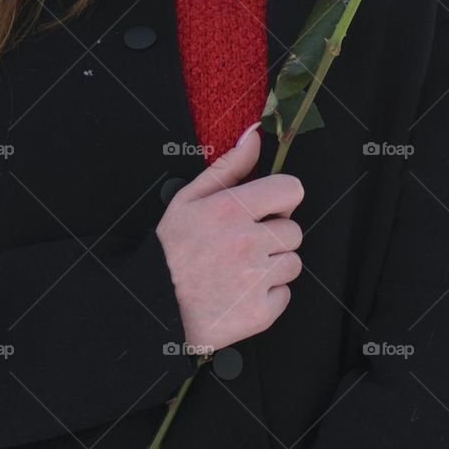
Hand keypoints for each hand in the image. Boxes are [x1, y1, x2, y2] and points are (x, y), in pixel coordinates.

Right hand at [156, 123, 303, 353]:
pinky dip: (267, 297)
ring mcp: (255, 279)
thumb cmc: (170, 253)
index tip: (268, 210)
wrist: (154, 307)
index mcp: (231, 210)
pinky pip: (284, 295)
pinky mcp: (260, 311)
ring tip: (240, 272)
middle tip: (243, 248)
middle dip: (274, 237)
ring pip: (292, 264)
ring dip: (272, 267)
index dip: (282, 199)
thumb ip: (227, 167)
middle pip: (294, 231)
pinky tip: (241, 294)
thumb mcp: (188, 200)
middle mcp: (247, 242)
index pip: (291, 190)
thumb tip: (254, 137)